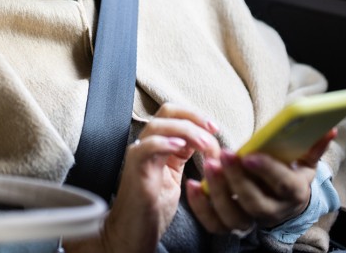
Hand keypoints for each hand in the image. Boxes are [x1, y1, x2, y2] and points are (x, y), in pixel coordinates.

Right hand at [100, 103, 220, 252]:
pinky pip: (146, 146)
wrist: (131, 234)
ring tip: (204, 144)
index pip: (175, 113)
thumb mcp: (174, 178)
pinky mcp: (135, 168)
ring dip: (186, 130)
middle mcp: (147, 143)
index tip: (214, 128)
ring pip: (159, 125)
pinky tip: (181, 148)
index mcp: (158, 144)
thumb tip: (204, 141)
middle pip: (167, 111)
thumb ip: (183, 157)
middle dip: (193, 116)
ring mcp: (139, 153)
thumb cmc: (152, 209)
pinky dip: (164, 142)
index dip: (196, 115)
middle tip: (212, 131)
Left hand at [186, 128, 335, 235]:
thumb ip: (313, 144)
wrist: (281, 198)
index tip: (249, 154)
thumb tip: (328, 127)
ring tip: (209, 166)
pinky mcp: (231, 223)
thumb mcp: (304, 159)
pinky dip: (201, 207)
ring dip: (218, 192)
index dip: (266, 170)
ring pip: (234, 215)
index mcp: (293, 192)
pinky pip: (215, 223)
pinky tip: (193, 185)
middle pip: (256, 202)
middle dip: (238, 179)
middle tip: (223, 155)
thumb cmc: (290, 171)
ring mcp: (251, 219)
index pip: (282, 185)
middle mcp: (273, 211)